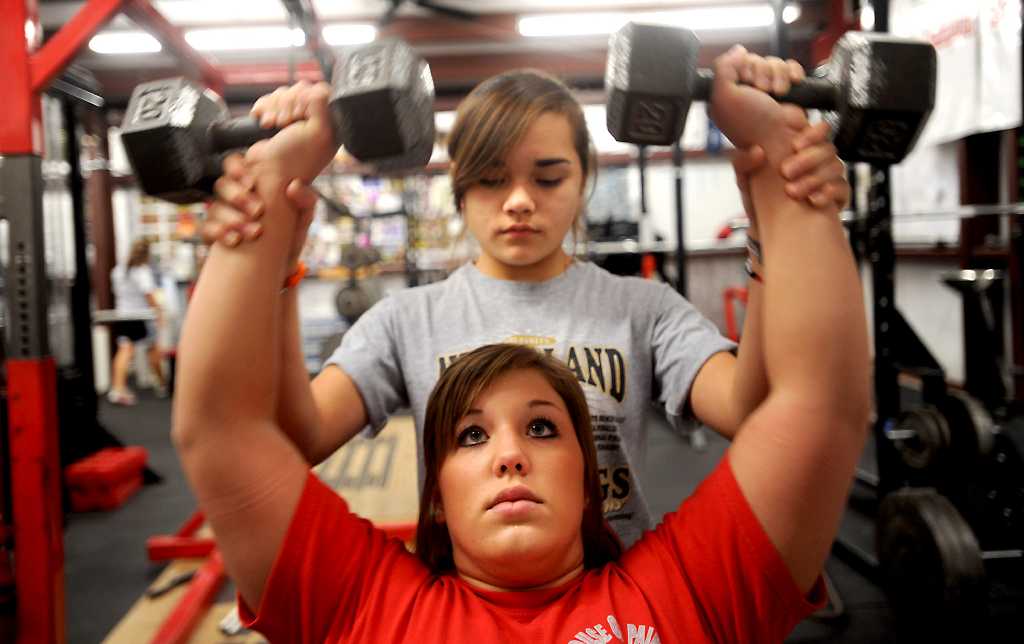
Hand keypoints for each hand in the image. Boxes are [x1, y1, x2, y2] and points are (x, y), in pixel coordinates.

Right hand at [203, 154, 320, 266]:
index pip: (234, 164)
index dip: (236, 168)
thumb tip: (292, 186)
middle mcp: (233, 198)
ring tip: (255, 232)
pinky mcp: (216, 236)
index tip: (252, 182)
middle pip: (222, 185)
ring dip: (232, 218)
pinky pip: (207, 230)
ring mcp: (222, 216)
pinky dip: (218, 233)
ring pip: (214, 208)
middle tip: (259, 211)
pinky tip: (235, 241)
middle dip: (238, 196)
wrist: (280, 271)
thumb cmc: (292, 237)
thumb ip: (306, 201)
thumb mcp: (303, 219)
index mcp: (251, 185)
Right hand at [245, 81, 337, 181]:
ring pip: (283, 93)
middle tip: (284, 124)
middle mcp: (314, 119)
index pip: (320, 90)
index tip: (298, 116)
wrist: (267, 176)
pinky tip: (265, 123)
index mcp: (330, 122)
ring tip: (273, 126)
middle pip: (300, 89)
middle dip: (287, 104)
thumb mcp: (319, 133)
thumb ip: (323, 105)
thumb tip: (315, 88)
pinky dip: (263, 108)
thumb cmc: (294, 161)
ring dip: (274, 108)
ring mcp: (295, 119)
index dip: (305, 99)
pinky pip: (269, 100)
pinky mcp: (276, 120)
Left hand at [709, 46, 808, 158]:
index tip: (748, 82)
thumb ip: (723, 68)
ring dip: (778, 75)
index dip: (745, 66)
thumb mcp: (724, 97)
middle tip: (763, 91)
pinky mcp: (789, 91)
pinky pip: (791, 68)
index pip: (738, 60)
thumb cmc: (750, 125)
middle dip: (763, 73)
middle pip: (758, 60)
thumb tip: (738, 49)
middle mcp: (748, 89)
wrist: (779, 142)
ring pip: (775, 63)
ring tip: (778, 94)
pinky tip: (792, 83)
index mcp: (729, 90)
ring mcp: (768, 89)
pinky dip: (793, 72)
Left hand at [733, 121, 848, 225]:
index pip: (818, 131)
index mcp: (799, 149)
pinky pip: (843, 189)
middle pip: (827, 148)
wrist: (762, 229)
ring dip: (814, 178)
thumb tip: (757, 152)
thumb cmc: (756, 197)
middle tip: (786, 172)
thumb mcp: (745, 179)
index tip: (796, 145)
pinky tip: (813, 200)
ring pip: (835, 167)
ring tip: (793, 191)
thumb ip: (743, 163)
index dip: (813, 134)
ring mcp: (827, 178)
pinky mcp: (835, 197)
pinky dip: (829, 193)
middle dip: (808, 159)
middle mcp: (816, 161)